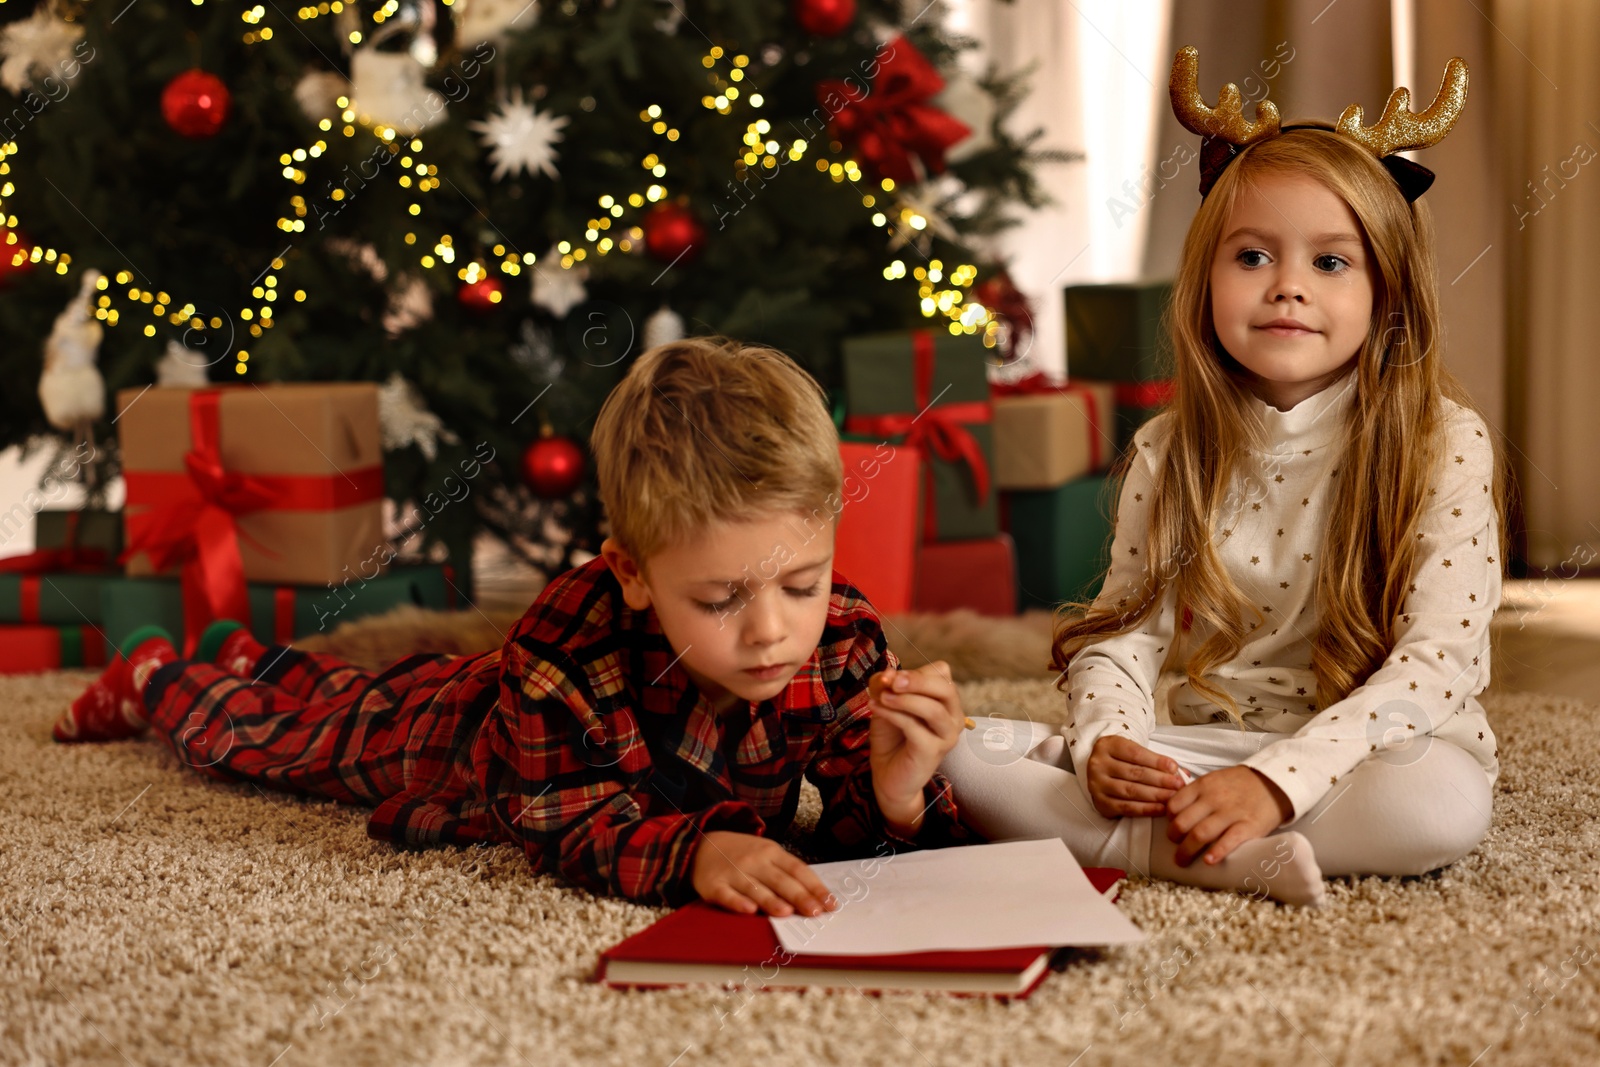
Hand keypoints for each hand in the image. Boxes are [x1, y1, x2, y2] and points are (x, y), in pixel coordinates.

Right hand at [691, 831, 838, 917]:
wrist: (701, 845)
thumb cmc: (742, 855)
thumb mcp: (766, 853)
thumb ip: (787, 872)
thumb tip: (816, 896)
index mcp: (771, 852)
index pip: (798, 869)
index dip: (815, 887)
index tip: (831, 904)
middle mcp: (754, 861)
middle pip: (781, 880)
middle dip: (800, 897)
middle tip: (816, 912)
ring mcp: (733, 873)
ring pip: (755, 888)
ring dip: (771, 901)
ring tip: (787, 913)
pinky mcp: (714, 885)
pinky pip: (727, 895)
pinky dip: (737, 902)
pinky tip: (749, 910)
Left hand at [866, 663, 964, 836]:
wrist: (887, 773)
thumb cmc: (891, 735)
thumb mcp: (885, 702)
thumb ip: (886, 685)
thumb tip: (888, 673)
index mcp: (946, 701)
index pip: (942, 673)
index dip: (916, 671)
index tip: (889, 676)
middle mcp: (953, 717)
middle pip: (946, 689)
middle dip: (918, 681)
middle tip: (892, 681)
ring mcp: (947, 736)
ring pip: (934, 710)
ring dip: (905, 700)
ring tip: (882, 698)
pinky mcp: (933, 752)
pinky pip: (916, 729)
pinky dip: (894, 715)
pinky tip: (875, 709)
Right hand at [1085, 735, 1184, 817]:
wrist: (1103, 772)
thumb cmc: (1123, 760)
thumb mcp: (1135, 753)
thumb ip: (1156, 762)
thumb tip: (1182, 773)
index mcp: (1107, 745)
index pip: (1135, 753)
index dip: (1157, 761)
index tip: (1175, 768)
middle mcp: (1097, 764)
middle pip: (1134, 773)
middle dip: (1160, 780)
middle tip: (1179, 785)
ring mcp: (1096, 785)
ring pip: (1130, 791)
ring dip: (1156, 795)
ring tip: (1173, 797)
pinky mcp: (1100, 803)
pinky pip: (1126, 808)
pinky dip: (1145, 809)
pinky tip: (1160, 809)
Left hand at [1165, 766, 1293, 865]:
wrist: (1273, 783)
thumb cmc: (1238, 784)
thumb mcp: (1213, 780)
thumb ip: (1195, 792)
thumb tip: (1173, 809)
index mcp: (1203, 786)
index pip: (1174, 804)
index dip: (1168, 819)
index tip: (1171, 827)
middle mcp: (1214, 798)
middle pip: (1183, 822)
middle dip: (1173, 838)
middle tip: (1174, 846)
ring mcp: (1231, 812)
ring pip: (1200, 834)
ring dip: (1187, 850)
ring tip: (1182, 860)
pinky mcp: (1249, 826)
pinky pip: (1229, 841)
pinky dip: (1217, 852)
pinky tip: (1208, 861)